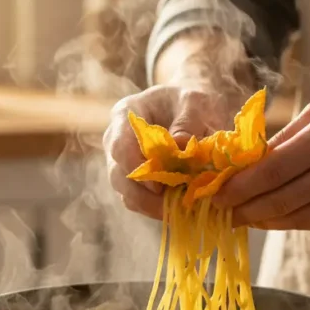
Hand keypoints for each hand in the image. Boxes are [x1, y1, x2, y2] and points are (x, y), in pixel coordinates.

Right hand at [104, 85, 238, 218]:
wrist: (190, 108)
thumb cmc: (189, 101)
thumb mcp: (194, 101)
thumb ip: (189, 121)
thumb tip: (180, 147)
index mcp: (125, 115)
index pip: (119, 145)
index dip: (136, 167)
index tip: (158, 185)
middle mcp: (116, 141)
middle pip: (119, 176)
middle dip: (145, 195)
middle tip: (175, 204)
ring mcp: (122, 164)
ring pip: (127, 194)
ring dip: (152, 206)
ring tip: (181, 209)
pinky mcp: (135, 181)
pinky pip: (139, 202)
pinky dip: (157, 209)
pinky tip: (180, 209)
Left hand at [214, 92, 309, 229]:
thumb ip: (286, 137)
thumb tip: (247, 160)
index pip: (269, 172)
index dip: (238, 188)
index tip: (216, 194)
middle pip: (277, 201)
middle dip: (244, 210)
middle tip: (222, 211)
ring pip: (295, 219)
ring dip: (264, 220)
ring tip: (244, 217)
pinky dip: (291, 222)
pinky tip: (275, 218)